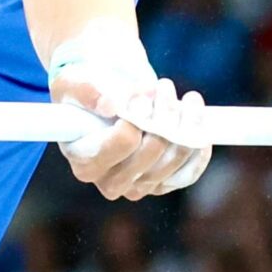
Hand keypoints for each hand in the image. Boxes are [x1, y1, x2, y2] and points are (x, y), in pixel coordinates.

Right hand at [48, 30, 210, 200]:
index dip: (140, 112)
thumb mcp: (73, 84)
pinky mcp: (160, 184)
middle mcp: (111, 182)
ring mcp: (138, 186)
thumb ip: (87, 92)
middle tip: (164, 86)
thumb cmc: (87, 94)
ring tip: (183, 98)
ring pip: (175, 157)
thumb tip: (112, 105)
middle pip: (153, 149)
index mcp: (86, 164)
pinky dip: (198, 148)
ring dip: (186, 122)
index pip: (124, 141)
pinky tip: (196, 123)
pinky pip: (188, 173)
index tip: (143, 91)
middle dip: (165, 111)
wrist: (106, 102)